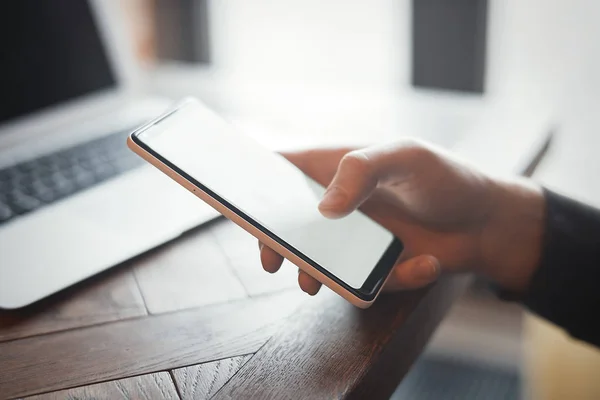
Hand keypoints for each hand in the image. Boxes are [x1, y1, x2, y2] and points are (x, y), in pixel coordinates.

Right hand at [259, 140, 544, 295]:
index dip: (257, 183)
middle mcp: (342, 205)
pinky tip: (425, 264)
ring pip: (319, 261)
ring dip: (314, 274)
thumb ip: (362, 170)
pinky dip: (395, 279)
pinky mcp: (376, 267)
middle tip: (271, 260)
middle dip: (275, 243)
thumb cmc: (447, 177)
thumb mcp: (407, 157)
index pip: (286, 170)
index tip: (238, 203)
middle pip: (291, 223)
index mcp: (340, 169)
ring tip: (314, 284)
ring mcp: (357, 239)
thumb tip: (322, 210)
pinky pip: (369, 282)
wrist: (490, 221)